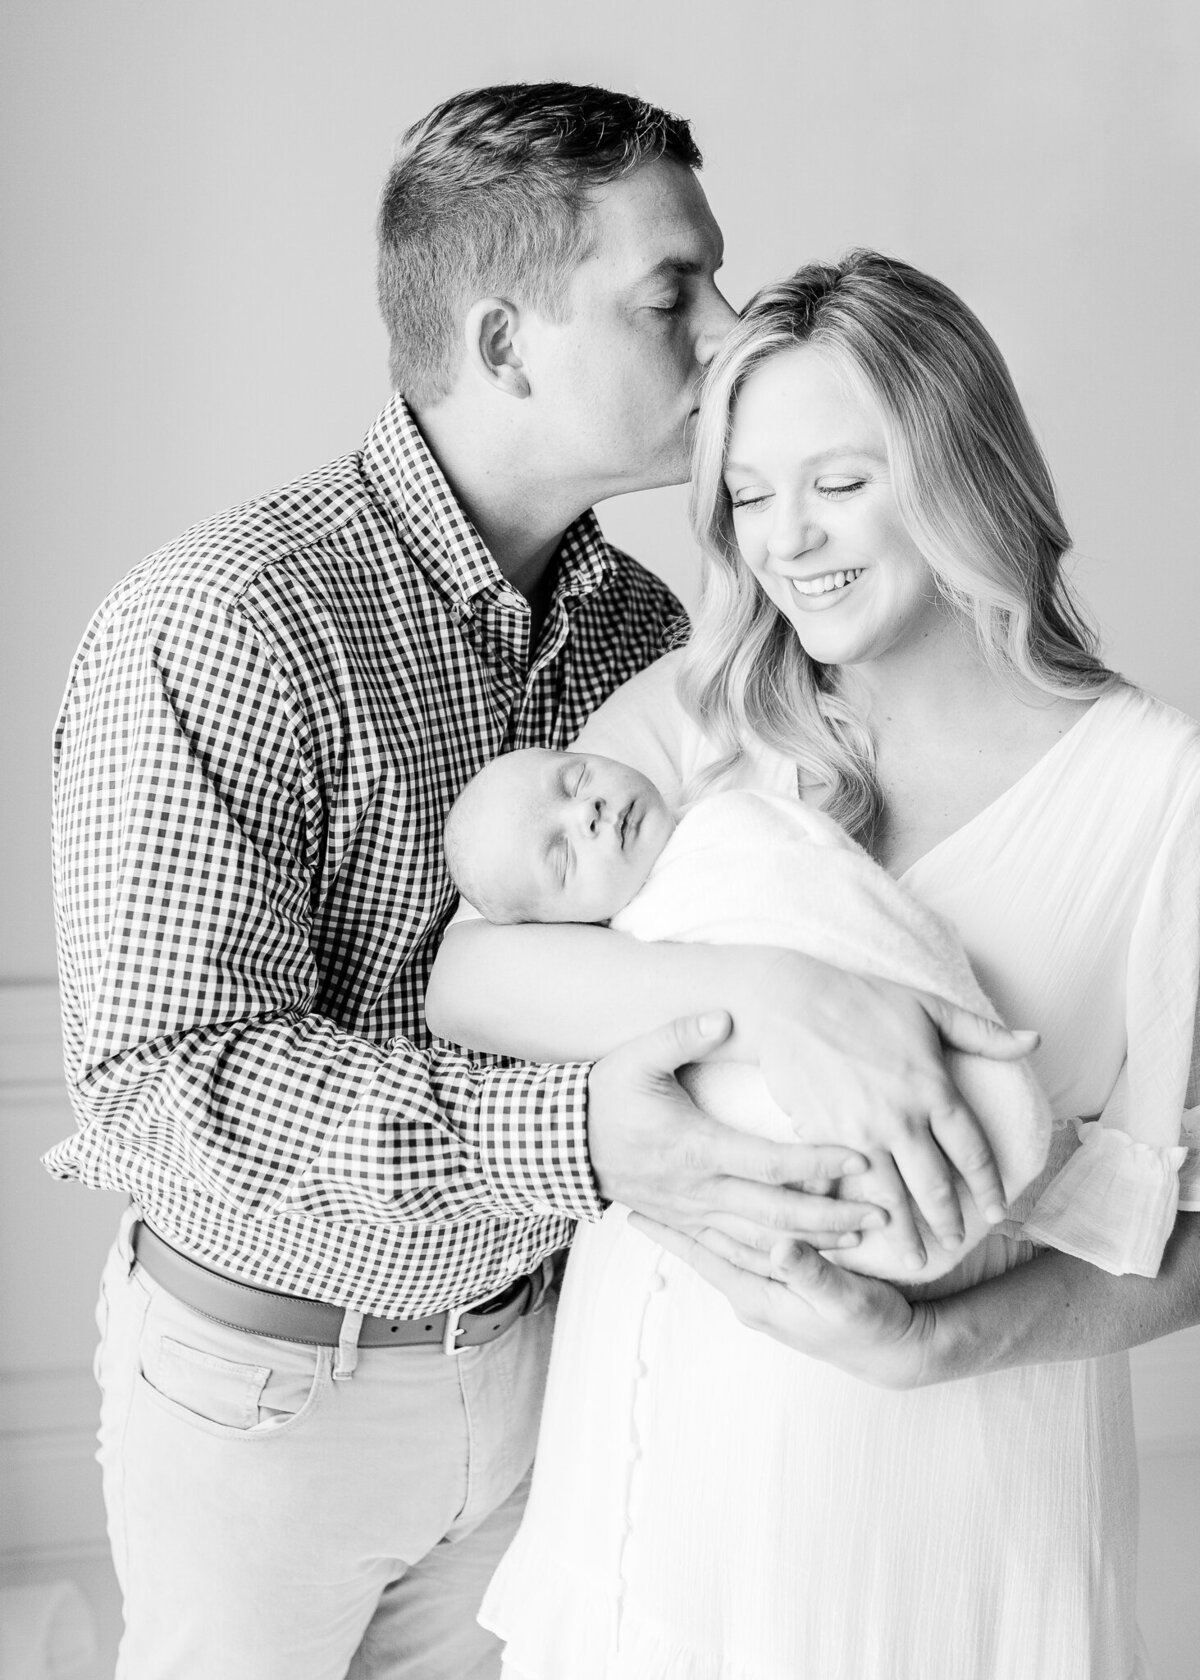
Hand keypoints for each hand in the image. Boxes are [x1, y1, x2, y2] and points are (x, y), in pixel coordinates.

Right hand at [587, 1011, 883, 1249]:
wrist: (561, 1147)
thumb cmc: (603, 1097)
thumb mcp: (635, 1056)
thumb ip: (681, 1034)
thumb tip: (723, 1016)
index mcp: (696, 1148)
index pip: (770, 1161)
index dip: (818, 1162)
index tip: (861, 1158)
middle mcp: (700, 1189)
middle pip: (778, 1213)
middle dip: (833, 1217)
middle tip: (883, 1216)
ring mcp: (693, 1215)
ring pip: (763, 1241)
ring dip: (814, 1245)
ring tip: (862, 1242)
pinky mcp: (686, 1226)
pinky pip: (737, 1254)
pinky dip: (775, 1261)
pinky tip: (808, 1263)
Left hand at [632, 1216, 939, 1389]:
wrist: (898, 1350)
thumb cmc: (874, 1326)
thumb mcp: (847, 1301)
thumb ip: (812, 1274)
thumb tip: (779, 1248)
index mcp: (760, 1297)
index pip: (705, 1257)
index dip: (670, 1234)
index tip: (633, 1212)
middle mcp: (755, 1297)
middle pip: (704, 1252)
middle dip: (671, 1226)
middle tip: (634, 1194)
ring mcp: (767, 1294)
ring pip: (721, 1251)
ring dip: (692, 1227)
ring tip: (662, 1203)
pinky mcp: (783, 1288)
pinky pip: (744, 1254)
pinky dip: (725, 1232)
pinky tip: (714, 1219)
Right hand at [740, 953, 1036, 1268]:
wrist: (790, 1004)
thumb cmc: (862, 999)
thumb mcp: (931, 1007)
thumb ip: (983, 1033)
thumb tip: (1034, 1040)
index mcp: (934, 1090)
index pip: (973, 1153)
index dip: (988, 1186)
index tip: (997, 1211)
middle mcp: (903, 1119)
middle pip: (936, 1185)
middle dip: (948, 1220)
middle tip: (955, 1243)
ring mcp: (861, 1133)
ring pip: (893, 1197)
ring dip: (907, 1233)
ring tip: (916, 1260)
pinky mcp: (824, 1139)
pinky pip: (845, 1187)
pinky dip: (852, 1214)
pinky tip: (857, 1232)